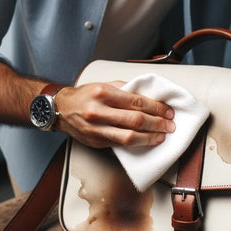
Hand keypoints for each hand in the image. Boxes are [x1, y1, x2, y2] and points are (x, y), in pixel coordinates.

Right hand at [53, 81, 175, 147]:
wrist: (61, 109)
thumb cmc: (84, 95)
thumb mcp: (104, 85)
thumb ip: (126, 90)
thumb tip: (150, 97)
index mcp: (103, 93)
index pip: (137, 101)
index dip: (156, 108)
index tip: (167, 111)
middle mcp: (98, 111)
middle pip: (136, 120)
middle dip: (157, 123)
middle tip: (169, 125)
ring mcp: (96, 128)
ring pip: (129, 137)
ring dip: (149, 138)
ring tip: (161, 136)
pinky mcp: (96, 141)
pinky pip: (120, 145)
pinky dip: (136, 144)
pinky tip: (146, 142)